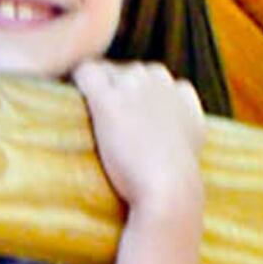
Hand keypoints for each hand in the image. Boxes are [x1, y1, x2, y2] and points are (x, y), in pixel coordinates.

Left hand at [77, 57, 206, 228]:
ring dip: (97, 91)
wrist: (171, 192)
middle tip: (108, 128)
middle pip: (129, 73)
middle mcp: (159, 80)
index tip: (130, 124)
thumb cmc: (178, 183)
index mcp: (182, 93)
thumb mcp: (191, 148)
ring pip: (106, 71)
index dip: (139, 99)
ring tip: (92, 123)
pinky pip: (85, 73)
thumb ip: (183, 128)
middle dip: (117, 92)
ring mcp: (133, 86)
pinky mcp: (108, 100)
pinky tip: (71, 104)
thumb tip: (167, 133)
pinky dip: (76, 83)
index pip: (156, 80)